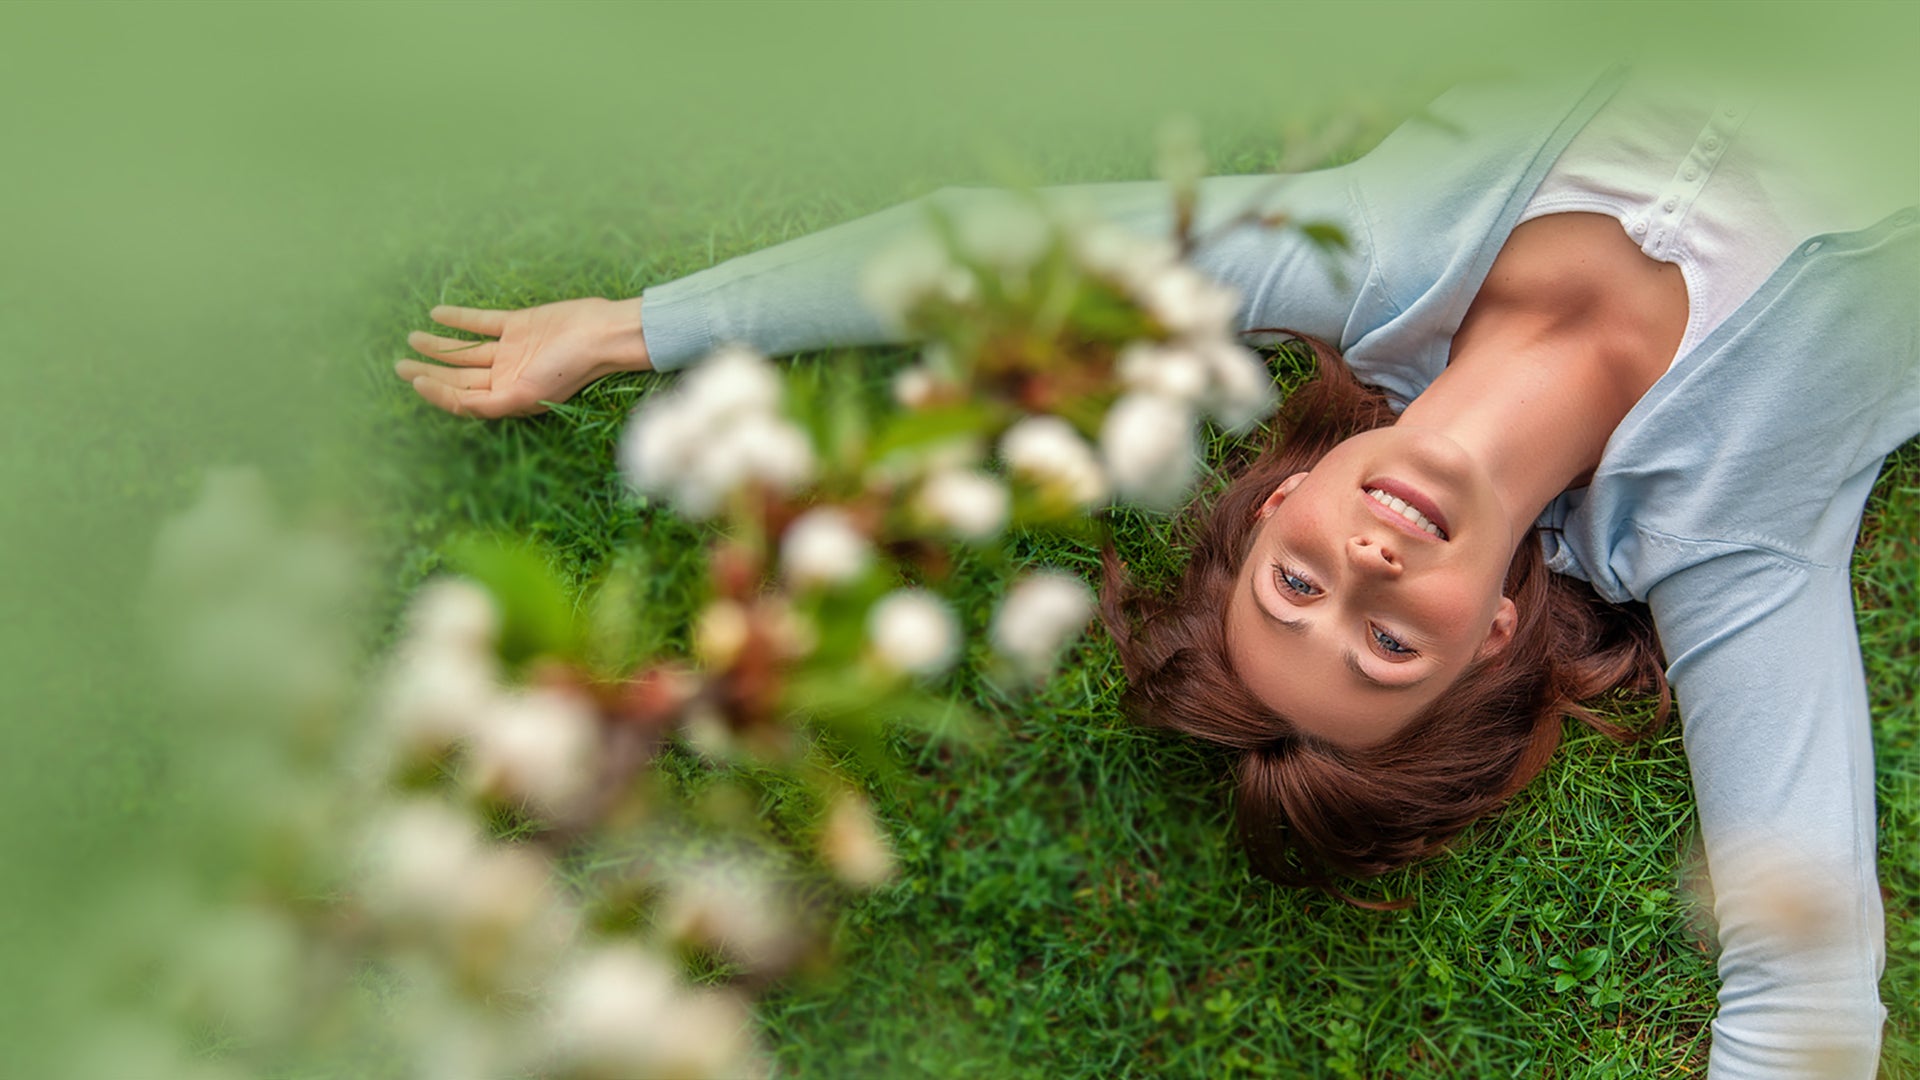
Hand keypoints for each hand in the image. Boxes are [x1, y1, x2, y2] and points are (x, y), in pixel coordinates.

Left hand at [396, 297, 651, 418]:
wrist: (599, 334)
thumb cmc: (567, 369)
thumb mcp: (526, 395)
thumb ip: (489, 404)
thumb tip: (457, 406)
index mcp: (508, 397)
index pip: (464, 399)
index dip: (438, 393)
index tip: (416, 382)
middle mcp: (507, 375)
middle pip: (459, 376)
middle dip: (429, 371)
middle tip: (400, 366)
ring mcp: (511, 349)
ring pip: (466, 350)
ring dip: (439, 346)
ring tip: (412, 338)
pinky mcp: (518, 324)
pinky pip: (482, 323)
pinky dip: (459, 319)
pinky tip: (437, 314)